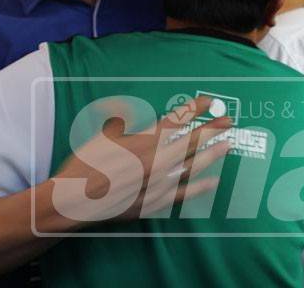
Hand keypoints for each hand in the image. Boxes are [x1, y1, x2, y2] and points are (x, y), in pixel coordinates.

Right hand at [50, 96, 231, 225]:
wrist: (73, 200)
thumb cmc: (84, 164)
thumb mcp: (104, 135)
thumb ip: (125, 124)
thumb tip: (134, 117)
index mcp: (143, 141)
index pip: (176, 120)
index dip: (195, 108)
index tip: (209, 101)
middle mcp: (155, 162)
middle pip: (191, 142)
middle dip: (212, 130)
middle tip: (229, 121)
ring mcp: (157, 184)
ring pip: (192, 166)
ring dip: (212, 154)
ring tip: (228, 145)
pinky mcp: (154, 203)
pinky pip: (183, 194)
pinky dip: (199, 187)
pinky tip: (213, 181)